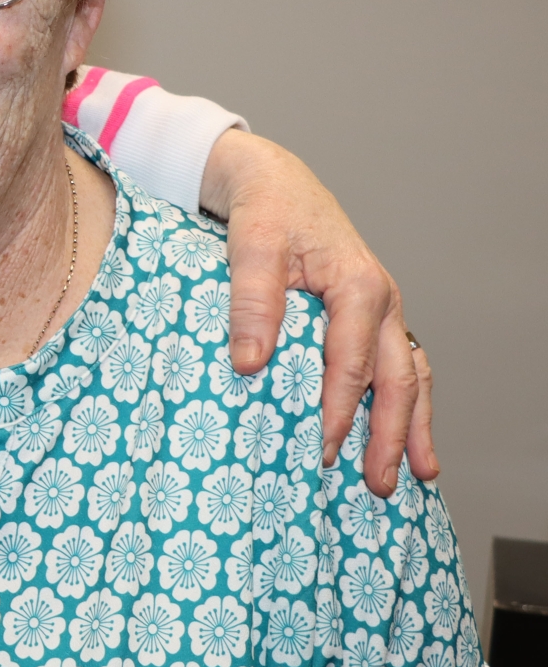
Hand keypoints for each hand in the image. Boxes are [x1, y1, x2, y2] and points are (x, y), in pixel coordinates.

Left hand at [200, 130, 435, 496]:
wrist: (272, 182)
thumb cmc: (264, 211)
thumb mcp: (250, 247)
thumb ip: (252, 303)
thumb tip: (252, 365)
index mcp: (357, 286)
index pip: (351, 364)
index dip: (338, 412)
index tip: (322, 452)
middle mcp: (380, 301)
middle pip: (397, 379)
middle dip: (390, 436)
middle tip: (378, 484)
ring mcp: (381, 311)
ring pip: (409, 375)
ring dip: (411, 426)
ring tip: (417, 473)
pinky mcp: (369, 318)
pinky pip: (398, 365)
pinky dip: (404, 403)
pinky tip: (402, 436)